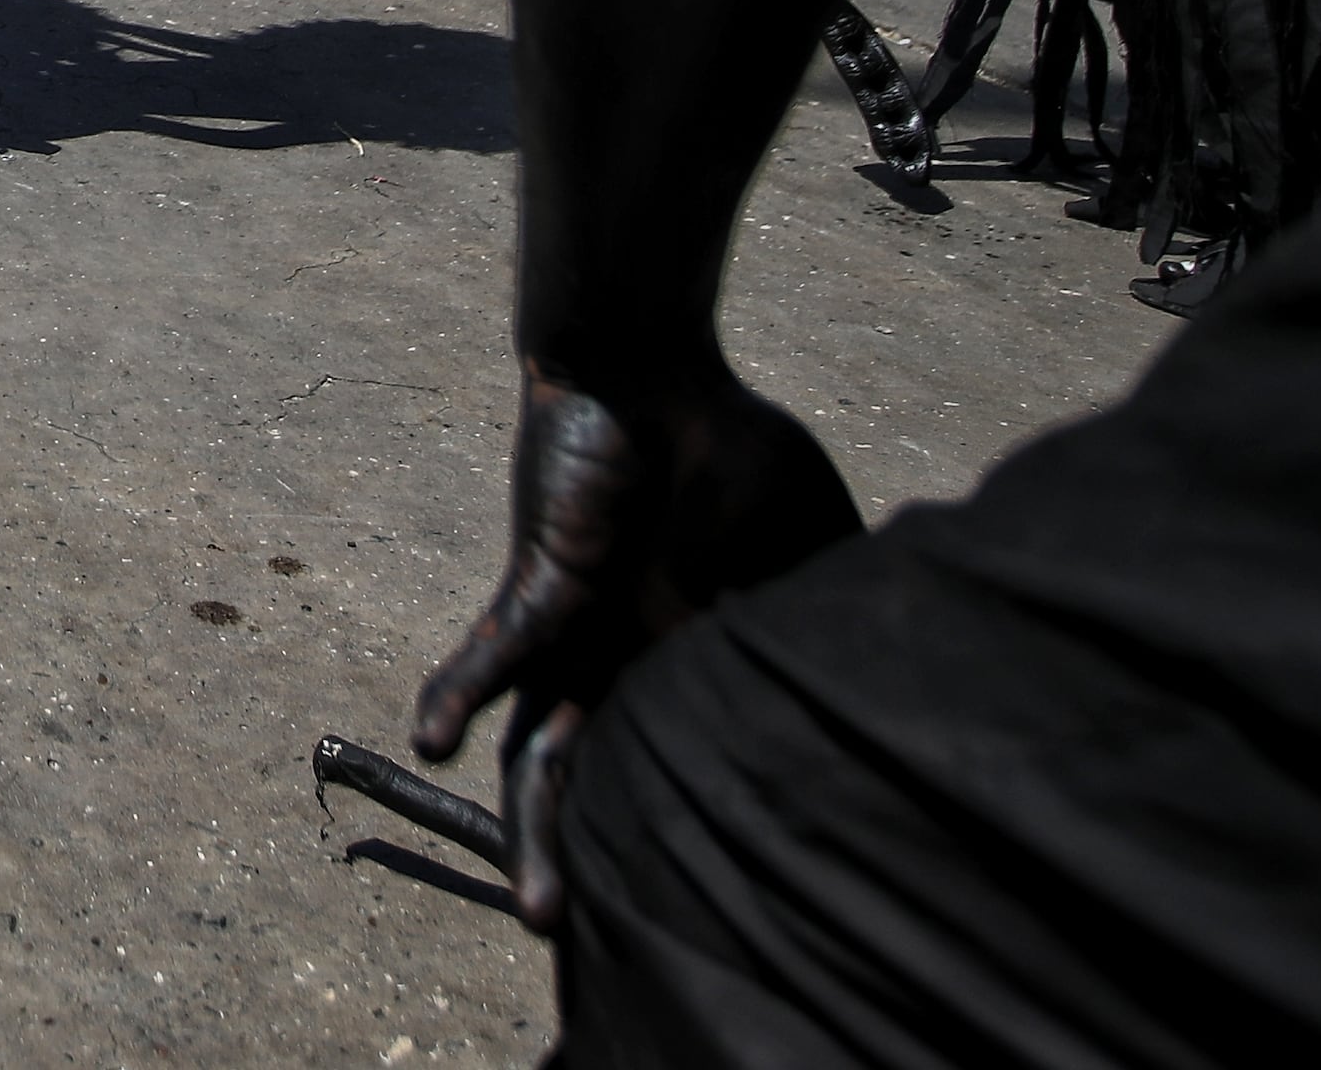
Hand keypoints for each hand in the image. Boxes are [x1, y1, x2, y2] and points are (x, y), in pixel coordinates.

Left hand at [410, 363, 858, 924]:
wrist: (650, 370)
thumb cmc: (728, 446)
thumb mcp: (809, 528)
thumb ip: (834, 595)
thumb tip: (890, 662)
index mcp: (687, 663)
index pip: (680, 758)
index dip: (684, 826)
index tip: (710, 904)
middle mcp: (625, 664)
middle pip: (600, 784)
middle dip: (594, 865)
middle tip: (595, 949)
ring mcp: (580, 632)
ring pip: (545, 750)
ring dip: (534, 826)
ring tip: (544, 911)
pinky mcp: (542, 587)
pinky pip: (497, 648)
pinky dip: (461, 689)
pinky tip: (430, 736)